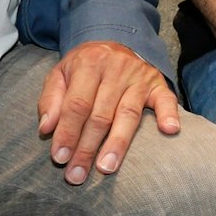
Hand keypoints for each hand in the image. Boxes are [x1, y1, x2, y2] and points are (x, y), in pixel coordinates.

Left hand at [38, 41, 180, 183]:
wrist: (116, 40)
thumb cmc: (84, 66)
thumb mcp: (60, 74)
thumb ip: (50, 100)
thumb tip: (46, 129)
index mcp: (89, 64)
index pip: (76, 104)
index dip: (67, 132)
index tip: (60, 158)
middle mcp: (116, 69)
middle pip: (100, 115)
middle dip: (87, 148)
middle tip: (77, 175)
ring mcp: (139, 77)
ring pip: (128, 114)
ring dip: (117, 143)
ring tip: (106, 168)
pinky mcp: (157, 83)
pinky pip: (166, 99)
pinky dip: (169, 114)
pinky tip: (169, 130)